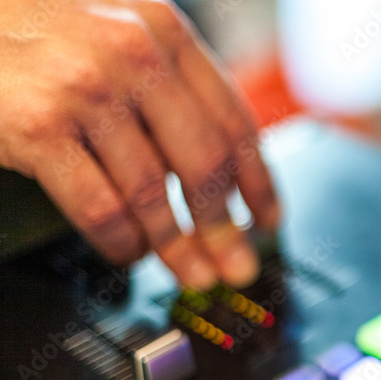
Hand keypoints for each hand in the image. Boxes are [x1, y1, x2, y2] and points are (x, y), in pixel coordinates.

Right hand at [0, 0, 278, 288]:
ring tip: (188, 271)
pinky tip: (128, 252)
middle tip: (236, 266)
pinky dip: (122, 243)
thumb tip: (218, 176)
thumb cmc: (35, 33)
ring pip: (154, 193)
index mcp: (164, 31)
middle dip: (226, 228)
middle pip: (205, 163)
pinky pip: (103, 208)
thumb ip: (166, 89)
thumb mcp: (115, 36)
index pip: (235, 120)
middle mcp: (133, 54)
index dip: (260, 183)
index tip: (269, 222)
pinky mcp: (39, 127)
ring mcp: (86, 89)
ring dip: (176, 247)